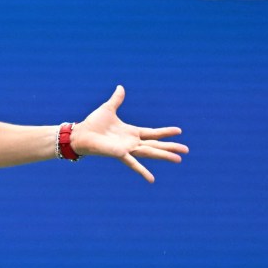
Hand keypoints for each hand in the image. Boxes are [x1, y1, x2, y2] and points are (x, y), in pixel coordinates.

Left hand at [70, 86, 187, 182]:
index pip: (152, 133)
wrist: (81, 134)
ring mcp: (127, 149)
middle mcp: (131, 142)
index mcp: (131, 132)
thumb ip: (117, 99)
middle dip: (171, 147)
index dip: (165, 132)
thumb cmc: (93, 124)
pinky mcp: (120, 154)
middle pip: (156, 145)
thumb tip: (120, 87)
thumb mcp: (108, 108)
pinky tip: (152, 180)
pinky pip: (133, 164)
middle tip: (186, 150)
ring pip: (150, 153)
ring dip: (164, 156)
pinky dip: (142, 172)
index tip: (179, 131)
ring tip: (179, 159)